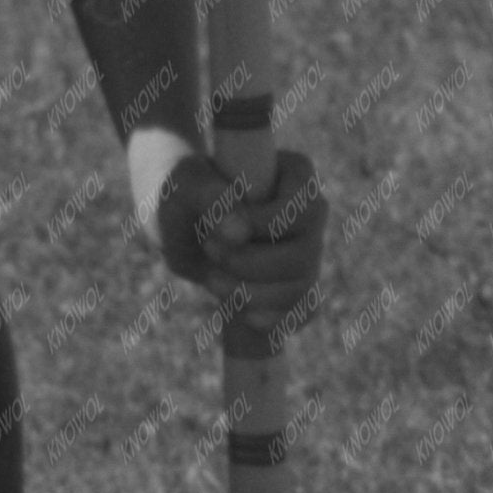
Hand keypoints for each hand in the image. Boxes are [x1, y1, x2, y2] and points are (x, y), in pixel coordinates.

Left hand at [145, 141, 327, 338]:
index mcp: (295, 174)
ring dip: (250, 294)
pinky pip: (303, 311)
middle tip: (209, 251)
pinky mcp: (299, 285)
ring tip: (211, 279)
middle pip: (303, 255)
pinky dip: (272, 318)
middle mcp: (311, 213)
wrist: (181, 225)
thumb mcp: (186, 185)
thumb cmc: (185, 193)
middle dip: (249, 265)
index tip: (222, 231)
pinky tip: (243, 313)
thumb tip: (238, 232)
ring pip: (302, 289)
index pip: (303, 205)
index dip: (264, 226)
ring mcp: (309, 251)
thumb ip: (210, 198)